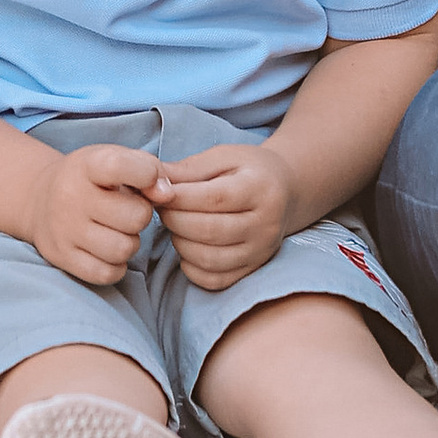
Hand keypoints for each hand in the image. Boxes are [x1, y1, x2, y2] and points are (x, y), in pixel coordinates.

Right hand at [25, 139, 164, 284]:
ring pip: (123, 249)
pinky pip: (107, 273)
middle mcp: (71, 196)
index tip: (148, 179)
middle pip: (135, 217)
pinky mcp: (63, 258)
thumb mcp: (113, 158)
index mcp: (86, 165)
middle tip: (129, 211)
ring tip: (118, 231)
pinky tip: (107, 250)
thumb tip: (168, 194)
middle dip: (141, 216)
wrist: (40, 200)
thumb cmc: (90, 179)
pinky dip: (116, 266)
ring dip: (130, 243)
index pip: (121, 166)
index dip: (146, 174)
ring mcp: (64, 229)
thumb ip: (147, 167)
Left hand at [157, 144, 296, 290]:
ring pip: (211, 259)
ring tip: (174, 225)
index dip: (180, 198)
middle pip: (211, 231)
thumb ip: (188, 169)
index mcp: (260, 188)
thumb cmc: (248, 170)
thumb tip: (152, 180)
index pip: (215, 199)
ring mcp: (261, 251)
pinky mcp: (253, 269)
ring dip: (180, 243)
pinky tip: (187, 247)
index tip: (159, 192)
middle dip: (175, 220)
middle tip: (161, 208)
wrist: (286, 191)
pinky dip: (192, 268)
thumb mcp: (222, 157)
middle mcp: (266, 225)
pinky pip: (216, 280)